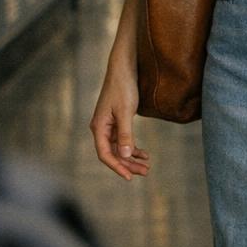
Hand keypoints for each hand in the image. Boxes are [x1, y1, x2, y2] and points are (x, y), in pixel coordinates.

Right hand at [89, 61, 151, 180]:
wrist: (124, 69)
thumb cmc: (123, 88)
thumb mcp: (126, 112)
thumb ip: (126, 134)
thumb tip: (126, 155)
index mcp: (99, 127)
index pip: (106, 154)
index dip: (117, 167)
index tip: (129, 177)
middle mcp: (101, 128)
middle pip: (113, 153)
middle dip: (128, 164)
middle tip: (145, 172)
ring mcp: (109, 126)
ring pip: (120, 148)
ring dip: (132, 158)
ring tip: (146, 166)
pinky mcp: (117, 121)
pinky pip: (123, 140)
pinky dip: (133, 148)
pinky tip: (144, 154)